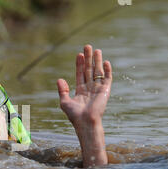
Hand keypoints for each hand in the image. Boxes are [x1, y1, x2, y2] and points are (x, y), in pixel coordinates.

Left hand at [56, 44, 112, 166]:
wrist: (86, 122)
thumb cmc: (75, 115)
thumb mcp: (64, 102)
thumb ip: (62, 90)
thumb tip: (59, 79)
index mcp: (80, 91)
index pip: (80, 74)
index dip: (79, 64)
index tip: (79, 54)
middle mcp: (90, 89)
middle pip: (89, 70)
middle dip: (88, 59)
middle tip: (87, 46)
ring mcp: (98, 89)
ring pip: (98, 71)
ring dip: (97, 61)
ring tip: (97, 50)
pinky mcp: (105, 91)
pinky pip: (107, 78)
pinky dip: (108, 70)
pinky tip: (106, 61)